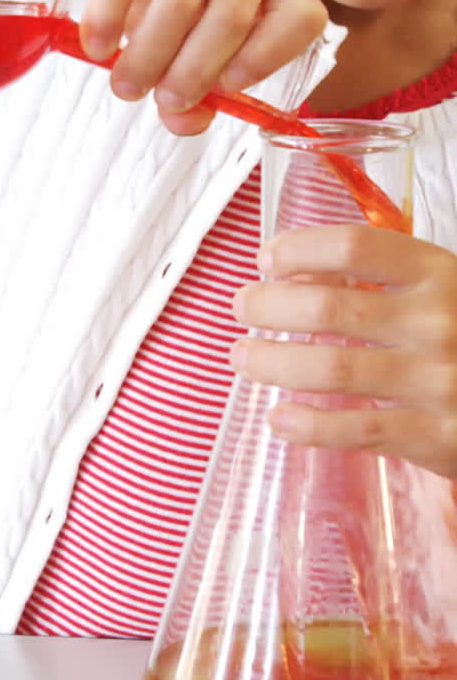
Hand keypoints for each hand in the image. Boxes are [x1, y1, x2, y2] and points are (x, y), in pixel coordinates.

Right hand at [73, 0, 327, 134]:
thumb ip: (193, 90)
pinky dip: (110, 16)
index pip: (302, 17)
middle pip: (232, 20)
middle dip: (190, 74)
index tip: (224, 88)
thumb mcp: (182, 47)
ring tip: (123, 84)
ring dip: (147, 54)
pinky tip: (99, 44)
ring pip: (181, 1)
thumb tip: (186, 122)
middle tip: (157, 101)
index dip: (268, 58)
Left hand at [231, 225, 456, 477]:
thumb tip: (291, 273)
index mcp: (438, 272)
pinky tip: (279, 418)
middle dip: (270, 305)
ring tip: (243, 358)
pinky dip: (309, 425)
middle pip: (331, 305)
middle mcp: (438, 321)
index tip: (267, 258)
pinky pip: (357, 429)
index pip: (354, 246)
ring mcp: (439, 379)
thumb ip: (375, 276)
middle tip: (242, 307)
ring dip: (273, 363)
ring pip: (334, 369)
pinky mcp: (437, 434)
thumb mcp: (436, 288)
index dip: (299, 248)